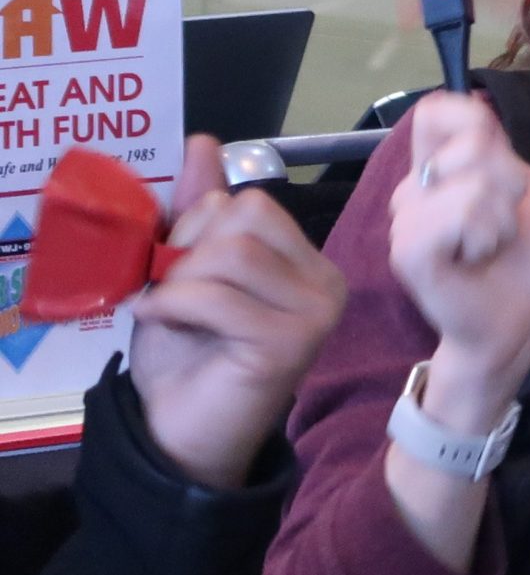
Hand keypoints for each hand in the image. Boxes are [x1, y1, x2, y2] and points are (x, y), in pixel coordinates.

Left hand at [127, 135, 346, 489]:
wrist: (177, 434)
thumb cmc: (184, 355)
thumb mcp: (182, 270)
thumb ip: (196, 211)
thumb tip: (205, 140)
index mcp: (308, 263)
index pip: (253, 204)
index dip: (198, 227)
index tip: (174, 270)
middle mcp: (327, 283)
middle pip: (246, 219)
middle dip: (187, 250)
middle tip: (168, 294)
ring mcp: (315, 314)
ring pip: (231, 254)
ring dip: (176, 282)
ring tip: (162, 311)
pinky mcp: (289, 343)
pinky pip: (217, 297)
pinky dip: (172, 305)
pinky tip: (157, 323)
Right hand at [389, 92, 529, 433]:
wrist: (517, 320)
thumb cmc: (524, 258)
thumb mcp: (526, 191)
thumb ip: (496, 152)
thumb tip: (473, 111)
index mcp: (441, 170)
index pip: (436, 112)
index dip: (470, 120)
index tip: (496, 158)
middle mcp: (416, 190)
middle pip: (472, 141)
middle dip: (509, 180)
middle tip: (503, 222)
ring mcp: (407, 221)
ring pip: (473, 181)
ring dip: (501, 217)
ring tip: (490, 245)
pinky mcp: (407, 252)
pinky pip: (456, 214)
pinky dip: (484, 234)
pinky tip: (477, 258)